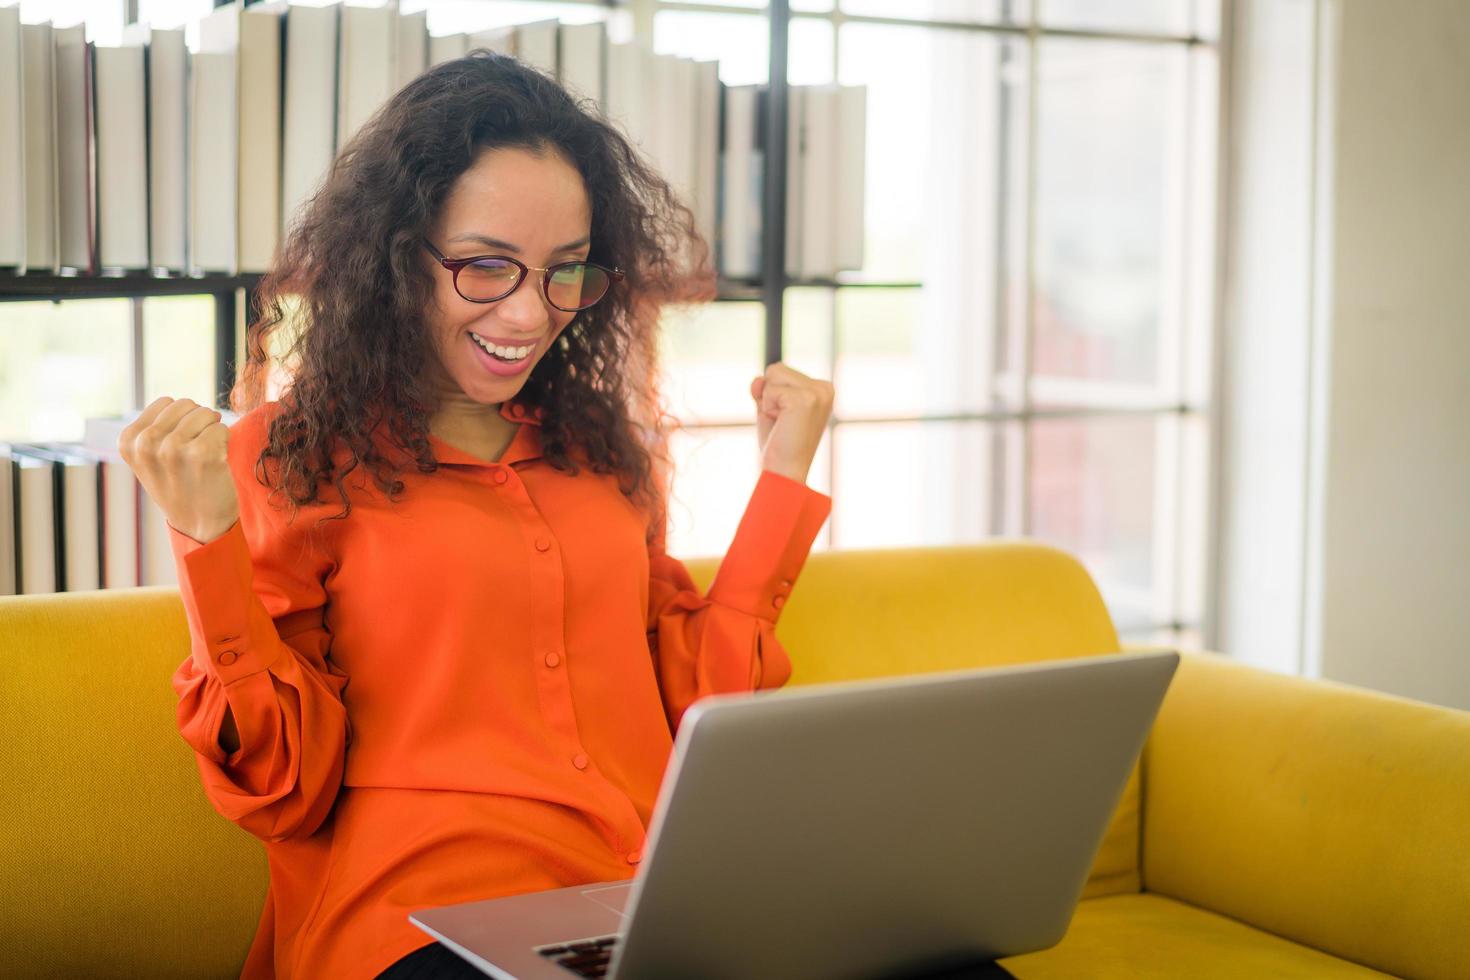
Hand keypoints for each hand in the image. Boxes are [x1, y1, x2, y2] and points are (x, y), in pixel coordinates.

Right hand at [118, 396, 239, 544]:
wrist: (199, 524)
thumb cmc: (178, 485)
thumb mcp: (149, 458)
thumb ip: (152, 429)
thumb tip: (174, 401)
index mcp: (128, 440)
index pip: (166, 402)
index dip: (180, 421)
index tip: (177, 448)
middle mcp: (146, 443)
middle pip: (186, 404)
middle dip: (197, 422)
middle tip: (195, 453)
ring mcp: (173, 448)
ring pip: (205, 413)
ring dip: (212, 431)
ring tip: (204, 457)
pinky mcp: (202, 454)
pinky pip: (221, 428)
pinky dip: (225, 441)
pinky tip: (216, 462)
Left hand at [749, 362, 833, 484]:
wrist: (785, 471)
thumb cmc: (779, 444)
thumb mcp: (770, 409)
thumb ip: (764, 389)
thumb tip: (758, 379)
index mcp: (823, 389)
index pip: (782, 371)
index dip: (772, 395)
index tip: (784, 418)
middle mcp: (825, 388)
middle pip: (777, 369)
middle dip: (769, 396)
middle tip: (781, 422)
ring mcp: (817, 393)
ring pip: (773, 374)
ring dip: (768, 401)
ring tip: (782, 423)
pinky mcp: (805, 399)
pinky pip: (769, 390)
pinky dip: (768, 408)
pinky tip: (781, 424)